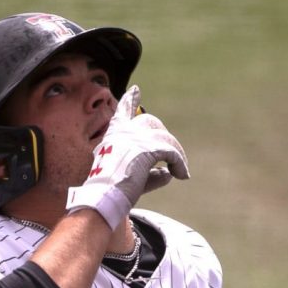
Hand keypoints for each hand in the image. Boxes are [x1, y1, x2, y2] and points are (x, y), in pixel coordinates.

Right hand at [66, 85, 189, 229]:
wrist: (104, 197)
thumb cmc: (114, 191)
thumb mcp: (133, 178)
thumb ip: (150, 174)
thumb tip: (168, 173)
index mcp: (114, 134)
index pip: (123, 111)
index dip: (130, 100)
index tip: (136, 90)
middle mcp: (124, 131)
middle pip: (151, 122)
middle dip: (164, 137)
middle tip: (173, 156)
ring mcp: (135, 137)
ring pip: (165, 138)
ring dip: (177, 155)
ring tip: (181, 171)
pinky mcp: (147, 148)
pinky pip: (172, 152)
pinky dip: (180, 164)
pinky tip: (182, 175)